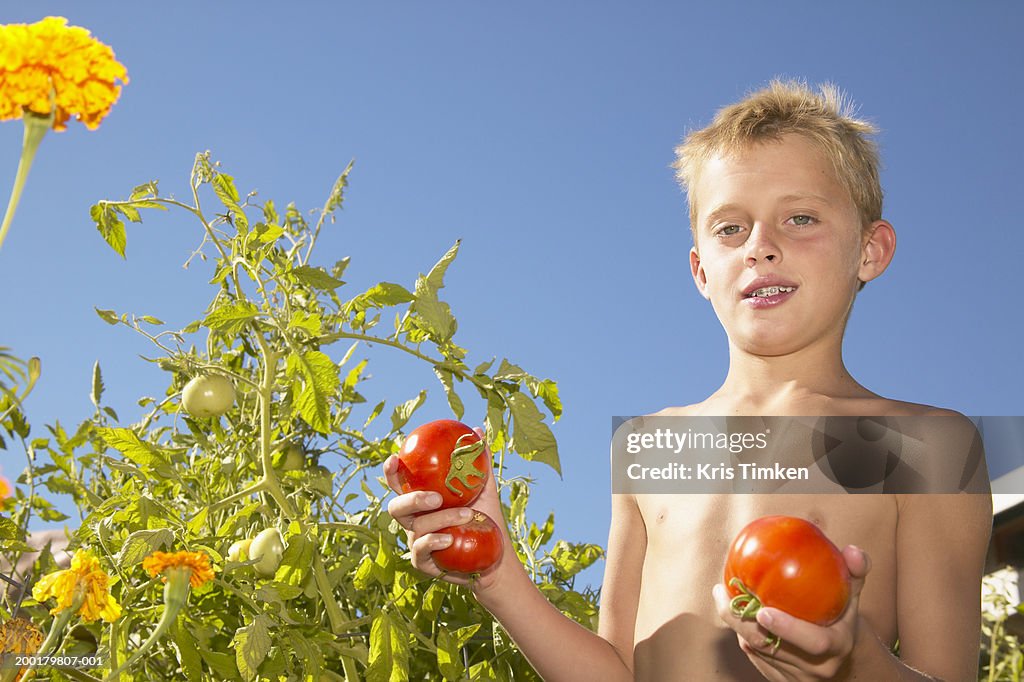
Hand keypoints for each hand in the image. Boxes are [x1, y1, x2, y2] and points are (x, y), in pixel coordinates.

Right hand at [383, 427, 514, 591]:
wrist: (496, 555)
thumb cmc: (486, 519)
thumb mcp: (484, 488)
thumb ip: (478, 461)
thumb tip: (478, 430)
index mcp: (422, 500)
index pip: (400, 484)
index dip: (391, 472)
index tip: (396, 458)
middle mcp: (414, 519)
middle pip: (396, 507)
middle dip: (412, 500)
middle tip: (436, 497)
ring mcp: (416, 541)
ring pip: (416, 527)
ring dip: (442, 519)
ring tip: (468, 515)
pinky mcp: (423, 563)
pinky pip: (420, 550)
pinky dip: (434, 542)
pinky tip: (451, 538)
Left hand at [713, 545, 870, 680]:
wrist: (841, 660)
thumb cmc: (842, 619)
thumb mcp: (852, 596)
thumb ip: (853, 572)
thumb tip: (852, 550)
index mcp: (835, 646)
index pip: (814, 642)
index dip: (788, 628)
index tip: (763, 610)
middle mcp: (816, 667)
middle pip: (771, 647)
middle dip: (741, 622)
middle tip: (723, 593)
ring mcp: (796, 676)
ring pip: (758, 651)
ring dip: (736, 624)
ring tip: (722, 594)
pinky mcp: (779, 679)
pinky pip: (754, 657)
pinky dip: (741, 633)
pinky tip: (732, 611)